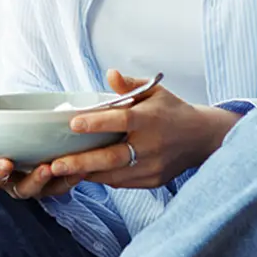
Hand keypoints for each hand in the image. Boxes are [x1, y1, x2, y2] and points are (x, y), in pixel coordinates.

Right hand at [0, 132, 82, 199]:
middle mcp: (19, 184)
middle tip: (45, 168)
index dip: (0, 171)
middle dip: (36, 180)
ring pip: (50, 188)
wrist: (19, 151)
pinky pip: (68, 184)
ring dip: (60, 179)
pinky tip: (85, 166)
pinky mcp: (58, 183)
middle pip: (26, 188)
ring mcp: (39, 186)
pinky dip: (77, 176)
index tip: (5, 162)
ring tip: (70, 167)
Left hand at [48, 70, 240, 188]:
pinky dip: (102, 178)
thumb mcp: (154, 91)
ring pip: (114, 175)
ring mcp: (153, 166)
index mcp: (150, 119)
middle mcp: (151, 145)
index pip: (122, 120)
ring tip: (61, 170)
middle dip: (81, 162)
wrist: (202, 138)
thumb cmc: (172, 111)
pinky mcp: (153, 181)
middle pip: (113, 157)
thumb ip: (130, 84)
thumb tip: (110, 73)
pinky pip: (122, 183)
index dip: (97, 122)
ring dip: (86, 173)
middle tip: (55, 164)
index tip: (73, 123)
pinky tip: (84, 172)